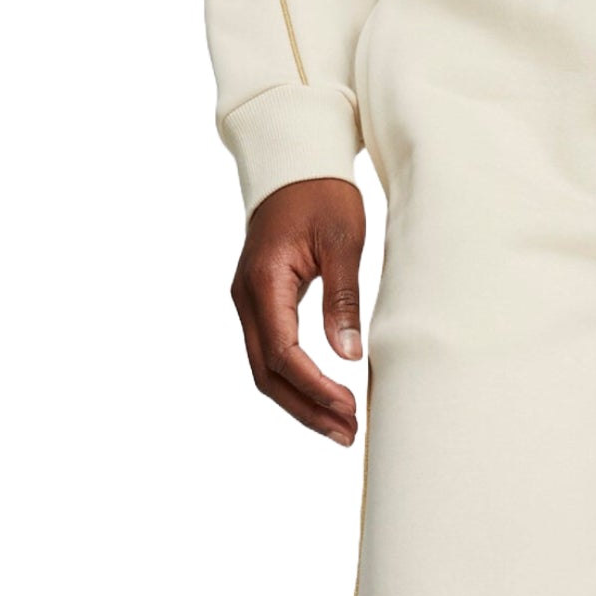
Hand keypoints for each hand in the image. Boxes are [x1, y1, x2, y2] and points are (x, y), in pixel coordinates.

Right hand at [231, 178, 365, 446]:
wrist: (294, 161)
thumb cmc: (322, 193)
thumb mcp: (343, 241)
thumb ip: (343, 299)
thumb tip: (349, 356)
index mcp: (264, 281)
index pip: (283, 353)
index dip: (315, 388)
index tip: (349, 408)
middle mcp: (246, 296)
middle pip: (267, 373)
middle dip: (307, 408)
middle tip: (348, 434)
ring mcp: (248, 301)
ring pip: (265, 369)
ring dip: (301, 402)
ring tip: (341, 427)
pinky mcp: (258, 303)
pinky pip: (270, 354)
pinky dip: (295, 382)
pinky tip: (324, 399)